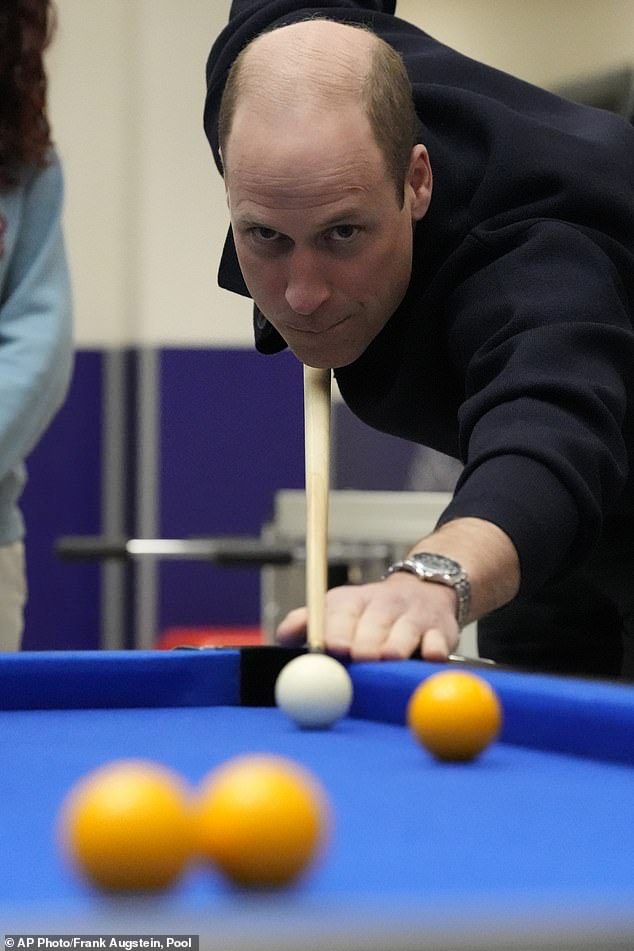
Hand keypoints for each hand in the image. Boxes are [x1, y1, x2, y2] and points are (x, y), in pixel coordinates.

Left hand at [276, 573, 460, 660]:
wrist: (425, 590)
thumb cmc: (371, 613)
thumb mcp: (336, 609)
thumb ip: (306, 623)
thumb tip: (281, 638)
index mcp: (354, 601)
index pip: (342, 611)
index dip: (337, 628)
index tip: (333, 646)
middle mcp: (385, 604)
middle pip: (375, 620)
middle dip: (366, 640)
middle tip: (360, 657)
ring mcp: (415, 617)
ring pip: (406, 629)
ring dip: (397, 645)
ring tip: (389, 657)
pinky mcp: (441, 631)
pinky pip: (438, 641)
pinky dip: (434, 650)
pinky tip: (429, 656)